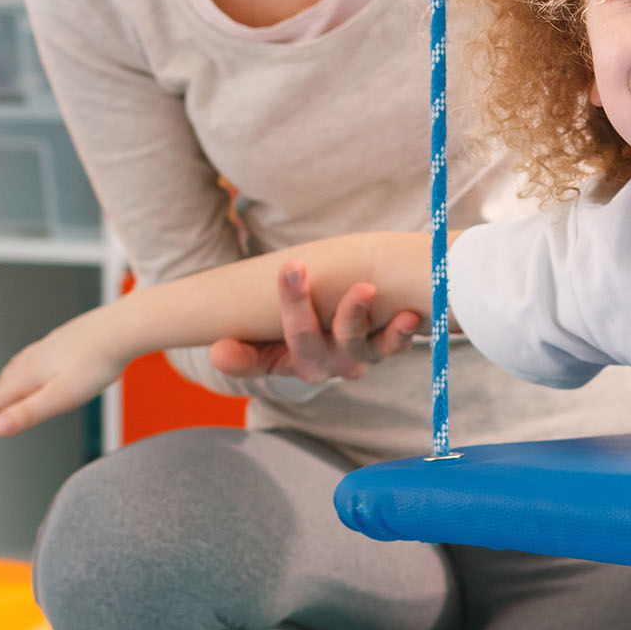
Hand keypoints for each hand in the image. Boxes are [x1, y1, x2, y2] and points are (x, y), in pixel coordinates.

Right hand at [0, 320, 125, 440]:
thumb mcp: (61, 396)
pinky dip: (18, 378)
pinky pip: (28, 364)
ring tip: (0, 408)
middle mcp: (31, 360)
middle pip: (0, 390)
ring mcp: (44, 349)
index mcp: (28, 375)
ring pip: (12, 375)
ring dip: (1, 395)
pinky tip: (29, 376)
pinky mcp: (58, 343)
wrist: (122, 328)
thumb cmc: (97, 363)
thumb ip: (29, 413)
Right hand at [198, 263, 423, 386]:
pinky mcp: (384, 344)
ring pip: (371, 346)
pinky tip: (410, 315)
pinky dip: (403, 333)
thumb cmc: (281, 341)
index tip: (291, 265)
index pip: (297, 337)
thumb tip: (219, 353)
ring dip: (377, 326)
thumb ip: (239, 358)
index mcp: (301, 364)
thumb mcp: (257, 351)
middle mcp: (335, 364)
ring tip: (370, 292)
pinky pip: (396, 344)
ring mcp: (363, 355)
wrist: (320, 346)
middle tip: (339, 280)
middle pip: (337, 343)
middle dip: (339, 312)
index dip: (293, 304)